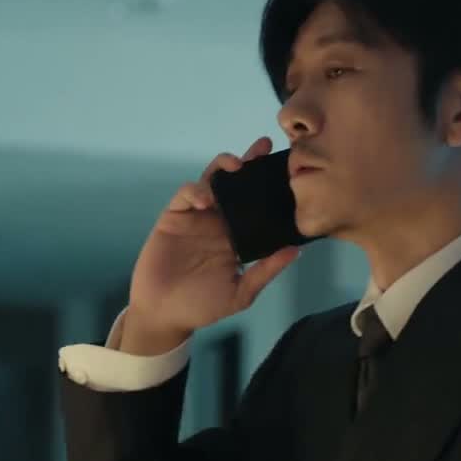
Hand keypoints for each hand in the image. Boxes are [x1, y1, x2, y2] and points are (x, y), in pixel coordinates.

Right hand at [120, 136, 300, 353]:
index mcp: (238, 234)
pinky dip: (196, 191)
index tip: (289, 170)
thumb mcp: (241, 292)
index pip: (257, 203)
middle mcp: (219, 220)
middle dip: (250, 161)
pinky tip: (205, 200)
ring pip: (212, 179)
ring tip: (236, 165)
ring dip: (223, 167)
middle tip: (264, 146)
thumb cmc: (203, 305)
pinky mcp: (174, 216)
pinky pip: (186, 194)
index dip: (270, 185)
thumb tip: (296, 251)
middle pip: (237, 182)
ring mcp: (197, 216)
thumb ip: (266, 271)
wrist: (165, 314)